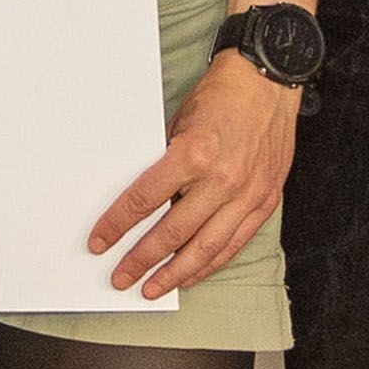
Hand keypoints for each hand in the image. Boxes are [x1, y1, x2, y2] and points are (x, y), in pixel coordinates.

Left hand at [93, 52, 296, 300]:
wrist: (269, 81)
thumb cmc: (222, 95)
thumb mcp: (179, 121)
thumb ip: (164, 161)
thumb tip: (142, 197)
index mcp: (193, 154)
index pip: (144, 200)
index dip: (117, 225)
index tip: (100, 241)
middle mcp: (222, 180)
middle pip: (173, 232)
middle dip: (142, 259)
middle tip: (121, 277)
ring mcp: (247, 194)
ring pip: (206, 248)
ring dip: (176, 272)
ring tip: (154, 287)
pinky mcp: (265, 201)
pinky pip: (234, 242)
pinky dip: (211, 263)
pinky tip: (192, 274)